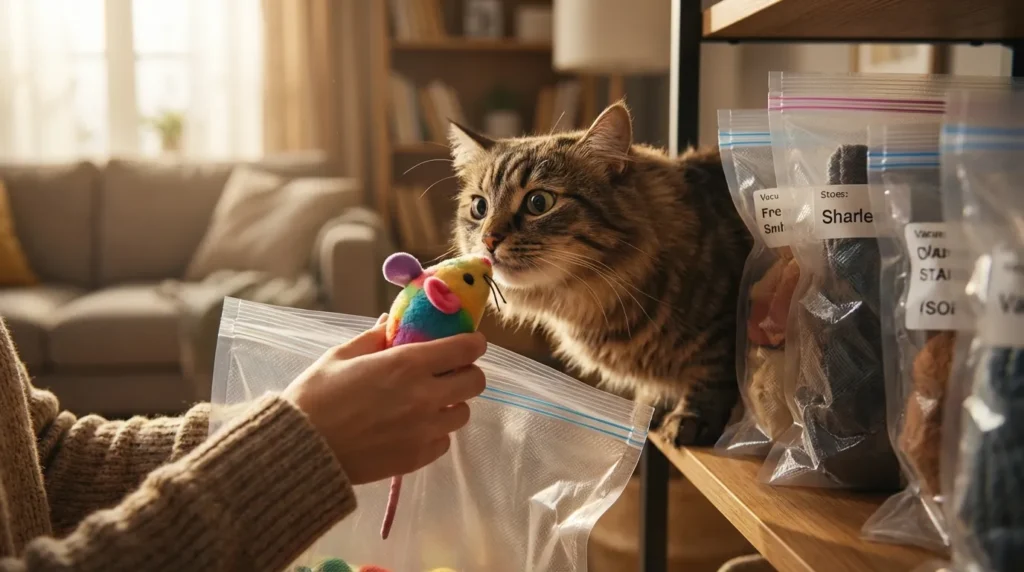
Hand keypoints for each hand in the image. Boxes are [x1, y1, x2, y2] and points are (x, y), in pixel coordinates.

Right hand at [283, 314, 487, 484]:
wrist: (301, 450)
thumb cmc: (316, 396)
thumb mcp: (341, 356)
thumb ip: (374, 337)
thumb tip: (391, 321)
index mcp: (407, 364)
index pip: (466, 348)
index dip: (473, 343)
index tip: (468, 342)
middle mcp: (424, 396)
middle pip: (476, 382)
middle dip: (467, 372)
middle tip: (449, 372)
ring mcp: (424, 430)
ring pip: (463, 413)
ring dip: (451, 404)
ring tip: (428, 403)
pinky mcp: (417, 458)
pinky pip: (444, 441)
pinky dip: (435, 433)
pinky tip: (414, 428)